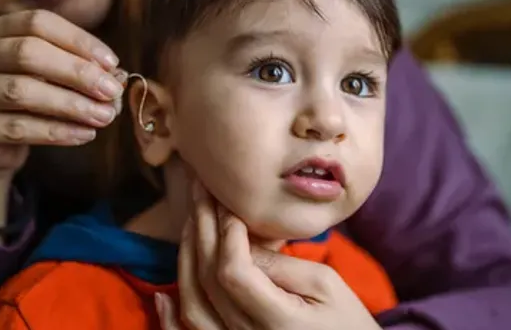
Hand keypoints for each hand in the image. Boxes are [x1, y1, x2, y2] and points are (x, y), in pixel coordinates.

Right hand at [0, 10, 121, 239]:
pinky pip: (16, 128)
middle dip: (77, 72)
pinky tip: (84, 134)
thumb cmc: (27, 101)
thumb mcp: (50, 77)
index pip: (38, 22)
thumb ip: (78, 69)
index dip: (78, 40)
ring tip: (104, 116)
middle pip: (27, 53)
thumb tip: (117, 75)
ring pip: (20, 92)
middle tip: (112, 92)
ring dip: (70, 104)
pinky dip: (56, 131)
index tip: (112, 63)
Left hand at [157, 183, 381, 329]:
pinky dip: (172, 318)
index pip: (233, 272)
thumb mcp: (327, 285)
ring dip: (187, 260)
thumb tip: (242, 242)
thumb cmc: (347, 322)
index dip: (226, 235)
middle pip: (209, 281)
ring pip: (194, 306)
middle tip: (202, 193)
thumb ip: (282, 265)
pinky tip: (163, 294)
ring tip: (190, 223)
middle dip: (202, 230)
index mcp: (279, 321)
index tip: (229, 204)